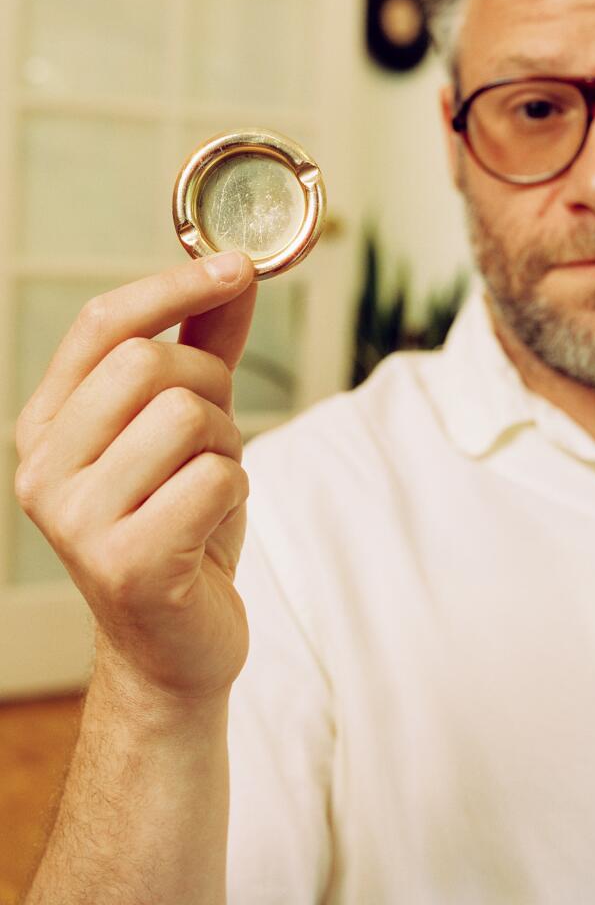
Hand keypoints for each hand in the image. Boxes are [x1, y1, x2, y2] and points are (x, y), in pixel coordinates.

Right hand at [15, 251, 257, 703]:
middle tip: (215, 435)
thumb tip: (232, 270)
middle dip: (209, 387)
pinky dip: (235, 491)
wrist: (175, 644)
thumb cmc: (179, 526)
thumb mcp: (188, 426)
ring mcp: (76, 521)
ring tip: (209, 487)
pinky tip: (211, 526)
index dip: (174, 285)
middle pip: (147, 363)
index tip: (237, 265)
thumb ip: (202, 347)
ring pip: (186, 417)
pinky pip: (214, 479)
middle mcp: (44, 469)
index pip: (102, 325)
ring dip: (226, 445)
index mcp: (47, 426)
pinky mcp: (126, 564)